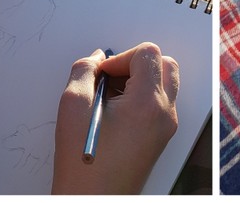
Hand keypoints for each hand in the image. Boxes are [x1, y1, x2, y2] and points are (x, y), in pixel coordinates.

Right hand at [52, 43, 179, 193]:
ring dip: (139, 79)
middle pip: (164, 64)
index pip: (148, 53)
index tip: (102, 74)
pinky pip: (159, 101)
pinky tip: (114, 112)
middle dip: (135, 63)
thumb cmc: (84, 165)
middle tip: (109, 79)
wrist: (94, 202)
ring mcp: (166, 126)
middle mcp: (164, 113)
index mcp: (148, 103)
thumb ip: (84, 70)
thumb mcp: (73, 105)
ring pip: (164, 82)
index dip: (120, 56)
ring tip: (109, 97)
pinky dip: (141, 96)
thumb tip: (96, 58)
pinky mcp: (160, 136)